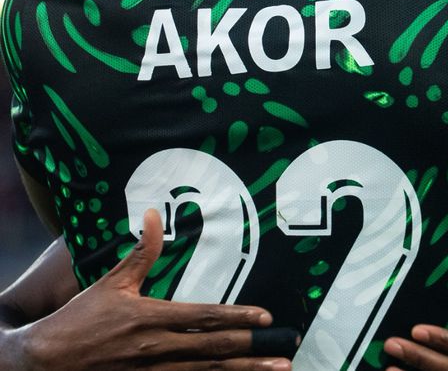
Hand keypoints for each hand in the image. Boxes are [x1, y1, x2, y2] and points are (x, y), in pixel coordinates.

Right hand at [3, 209, 293, 370]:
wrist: (43, 363)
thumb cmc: (79, 318)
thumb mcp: (112, 281)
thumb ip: (143, 250)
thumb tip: (155, 213)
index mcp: (151, 318)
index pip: (204, 318)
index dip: (237, 317)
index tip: (265, 318)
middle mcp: (156, 349)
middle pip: (213, 351)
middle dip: (251, 352)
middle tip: (283, 355)